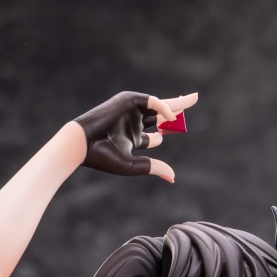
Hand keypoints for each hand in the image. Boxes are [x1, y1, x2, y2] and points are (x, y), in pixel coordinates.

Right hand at [74, 90, 197, 181]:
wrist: (83, 144)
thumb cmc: (104, 157)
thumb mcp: (133, 165)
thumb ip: (153, 167)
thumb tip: (174, 177)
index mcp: (134, 138)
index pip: (157, 134)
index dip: (167, 133)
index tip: (177, 131)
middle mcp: (134, 123)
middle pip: (161, 116)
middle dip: (177, 111)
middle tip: (193, 100)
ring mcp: (132, 111)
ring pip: (159, 106)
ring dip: (175, 105)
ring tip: (193, 99)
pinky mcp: (129, 101)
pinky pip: (152, 102)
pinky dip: (163, 108)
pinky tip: (172, 117)